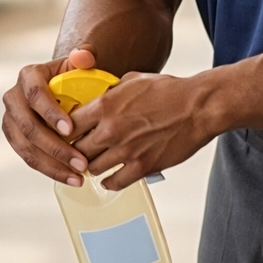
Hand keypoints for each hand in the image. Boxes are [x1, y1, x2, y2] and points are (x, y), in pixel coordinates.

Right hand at [1, 48, 97, 186]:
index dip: (50, 112)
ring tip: (78, 176)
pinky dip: (49, 170)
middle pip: (29, 126)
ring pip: (26, 147)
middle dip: (55, 147)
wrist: (59, 89)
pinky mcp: (14, 138)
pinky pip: (28, 158)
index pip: (35, 94)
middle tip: (81, 162)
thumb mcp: (79, 64)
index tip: (70, 129)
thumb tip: (84, 57)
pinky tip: (70, 179)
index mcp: (28, 76)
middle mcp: (13, 97)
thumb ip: (84, 56)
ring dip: (53, 165)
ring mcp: (11, 119)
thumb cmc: (72, 76)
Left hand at [70, 71, 216, 189]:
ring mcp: (126, 151)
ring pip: (92, 168)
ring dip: (92, 166)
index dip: (65, 130)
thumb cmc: (168, 90)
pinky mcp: (143, 166)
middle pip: (77, 150)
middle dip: (76, 150)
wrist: (197, 107)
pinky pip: (115, 182)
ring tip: (94, 163)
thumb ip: (110, 91)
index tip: (67, 133)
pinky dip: (109, 182)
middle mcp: (111, 130)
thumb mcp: (132, 80)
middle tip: (79, 151)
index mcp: (105, 105)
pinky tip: (110, 178)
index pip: (69, 124)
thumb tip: (98, 96)